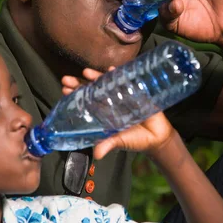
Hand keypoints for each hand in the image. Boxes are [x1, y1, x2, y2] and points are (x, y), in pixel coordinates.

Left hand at [61, 68, 175, 159]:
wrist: (157, 137)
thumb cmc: (135, 140)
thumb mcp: (120, 141)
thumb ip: (108, 144)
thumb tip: (97, 154)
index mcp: (104, 113)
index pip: (86, 102)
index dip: (75, 95)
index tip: (64, 90)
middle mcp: (111, 101)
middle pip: (92, 89)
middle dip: (79, 84)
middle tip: (66, 80)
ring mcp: (122, 94)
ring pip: (106, 82)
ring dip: (96, 76)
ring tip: (86, 72)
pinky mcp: (135, 90)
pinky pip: (126, 80)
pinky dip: (119, 73)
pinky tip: (111, 69)